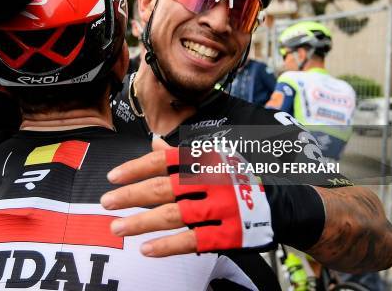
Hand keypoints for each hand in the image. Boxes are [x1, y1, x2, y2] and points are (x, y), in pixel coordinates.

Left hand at [100, 139, 273, 256]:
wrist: (284, 203)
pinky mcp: (228, 234)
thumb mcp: (216, 158)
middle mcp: (212, 182)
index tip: (112, 177)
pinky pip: (192, 241)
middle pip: (163, 188)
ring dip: (141, 222)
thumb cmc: (240, 178)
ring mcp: (221, 209)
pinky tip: (146, 249)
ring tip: (117, 227)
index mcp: (206, 160)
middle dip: (130, 195)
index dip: (135, 168)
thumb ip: (182, 155)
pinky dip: (167, 245)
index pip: (164, 161)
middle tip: (106, 202)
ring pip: (173, 216)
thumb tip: (153, 142)